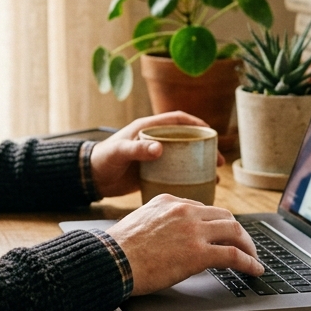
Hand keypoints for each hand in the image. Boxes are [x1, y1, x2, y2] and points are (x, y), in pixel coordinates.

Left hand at [89, 112, 223, 197]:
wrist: (91, 178)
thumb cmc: (102, 160)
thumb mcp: (119, 152)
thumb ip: (137, 149)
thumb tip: (159, 149)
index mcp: (148, 128)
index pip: (177, 120)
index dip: (195, 124)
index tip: (211, 132)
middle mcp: (154, 141)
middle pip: (186, 140)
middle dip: (205, 148)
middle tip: (219, 162)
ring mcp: (155, 157)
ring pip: (184, 158)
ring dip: (199, 166)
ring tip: (214, 178)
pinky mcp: (153, 173)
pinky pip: (175, 173)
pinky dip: (188, 179)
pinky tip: (198, 190)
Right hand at [107, 195, 262, 295]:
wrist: (112, 260)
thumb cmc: (119, 249)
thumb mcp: (141, 223)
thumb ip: (161, 224)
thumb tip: (172, 239)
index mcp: (170, 202)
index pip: (204, 209)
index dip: (218, 224)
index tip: (224, 235)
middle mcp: (184, 211)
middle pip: (225, 217)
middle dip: (239, 232)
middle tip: (245, 246)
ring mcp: (193, 230)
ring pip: (235, 231)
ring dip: (248, 247)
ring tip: (253, 259)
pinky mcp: (198, 253)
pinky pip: (233, 255)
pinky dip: (249, 262)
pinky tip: (255, 271)